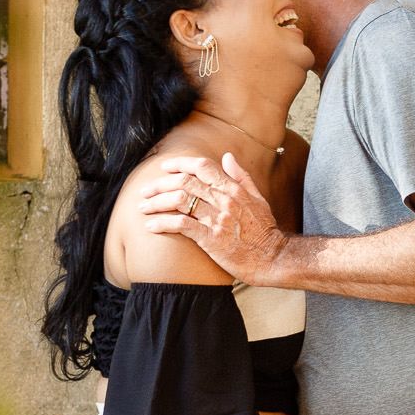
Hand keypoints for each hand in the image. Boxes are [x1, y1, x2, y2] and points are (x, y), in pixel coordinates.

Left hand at [138, 154, 288, 282]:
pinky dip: (162, 223)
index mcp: (233, 188)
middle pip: (184, 183)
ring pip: (179, 201)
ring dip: (156, 203)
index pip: (201, 167)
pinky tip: (151, 226)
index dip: (179, 164)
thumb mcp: (257, 198)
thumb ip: (240, 176)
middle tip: (145, 191)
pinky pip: (181, 225)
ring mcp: (217, 219)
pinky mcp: (211, 239)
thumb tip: (227, 156)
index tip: (164, 168)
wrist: (272, 258)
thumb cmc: (264, 230)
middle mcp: (224, 200)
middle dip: (159, 185)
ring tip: (142, 208)